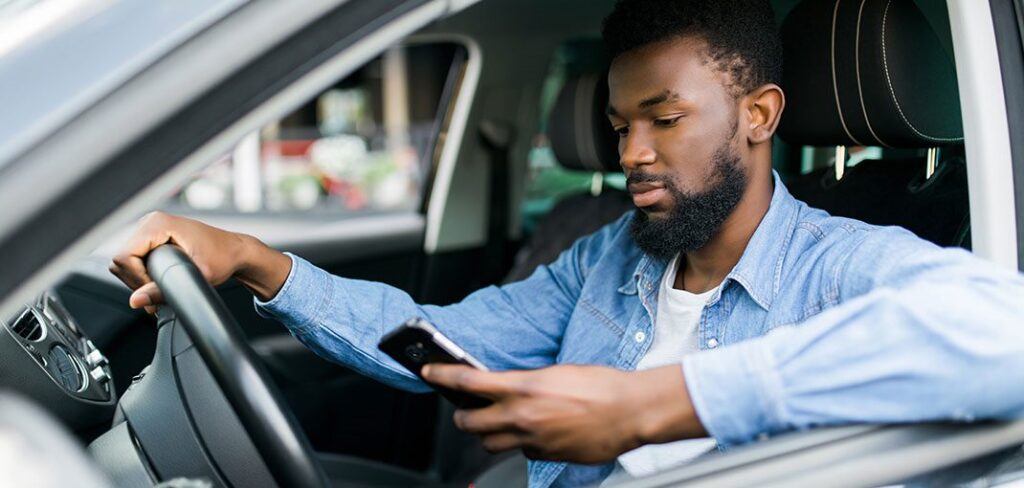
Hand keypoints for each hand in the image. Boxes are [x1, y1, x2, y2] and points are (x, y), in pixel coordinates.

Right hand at [109, 211, 290, 311]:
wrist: (235, 251)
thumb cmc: (223, 258)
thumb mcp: (196, 277)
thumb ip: (162, 290)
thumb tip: (135, 300)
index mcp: (158, 224)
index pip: (123, 257)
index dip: (136, 280)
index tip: (155, 291)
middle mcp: (150, 222)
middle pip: (122, 260)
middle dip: (138, 283)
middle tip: (159, 296)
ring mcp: (150, 228)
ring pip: (125, 262)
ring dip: (139, 281)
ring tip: (162, 290)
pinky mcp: (152, 236)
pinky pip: (133, 259)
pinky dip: (142, 275)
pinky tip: (160, 282)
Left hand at [421, 363, 705, 463]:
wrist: (630, 411)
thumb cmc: (602, 385)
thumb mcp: (556, 372)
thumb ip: (526, 382)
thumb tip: (507, 387)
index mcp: (524, 387)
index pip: (468, 381)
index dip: (442, 375)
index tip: (429, 371)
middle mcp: (523, 416)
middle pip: (469, 423)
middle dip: (462, 416)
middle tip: (464, 409)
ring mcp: (533, 440)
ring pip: (489, 444)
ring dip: (487, 434)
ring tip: (497, 423)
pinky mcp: (545, 456)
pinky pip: (519, 453)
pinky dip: (518, 444)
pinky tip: (532, 432)